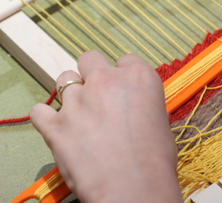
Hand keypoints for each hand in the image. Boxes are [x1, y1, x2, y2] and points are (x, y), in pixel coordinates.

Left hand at [30, 51, 180, 202]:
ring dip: (71, 94)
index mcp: (138, 77)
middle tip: (98, 95)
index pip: (126, 59)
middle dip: (92, 72)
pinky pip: (40, 110)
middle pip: (90, 58)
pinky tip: (58, 128)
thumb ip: (142, 103)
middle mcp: (106, 80)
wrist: (133, 185)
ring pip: (64, 79)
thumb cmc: (155, 159)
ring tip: (80, 115)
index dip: (123, 74)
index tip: (123, 89)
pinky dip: (46, 118)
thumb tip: (132, 109)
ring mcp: (78, 100)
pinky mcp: (55, 124)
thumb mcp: (160, 120)